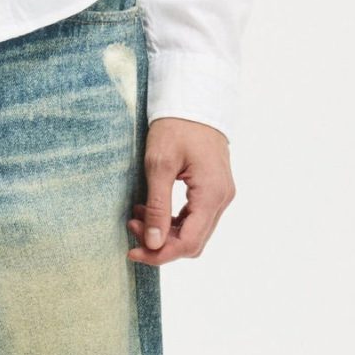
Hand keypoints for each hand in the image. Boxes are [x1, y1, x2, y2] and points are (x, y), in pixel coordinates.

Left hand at [127, 117, 234, 263]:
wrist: (193, 100)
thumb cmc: (176, 126)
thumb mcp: (159, 165)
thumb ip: (157, 207)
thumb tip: (153, 243)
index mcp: (211, 194)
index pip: (189, 242)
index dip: (160, 253)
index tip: (133, 251)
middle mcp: (222, 198)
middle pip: (193, 241)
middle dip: (160, 243)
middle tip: (132, 227)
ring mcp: (220, 194)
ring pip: (194, 231)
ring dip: (165, 231)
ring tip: (137, 215)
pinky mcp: (213, 189)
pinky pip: (195, 217)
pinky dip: (172, 220)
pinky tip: (149, 208)